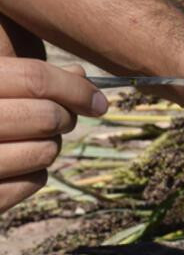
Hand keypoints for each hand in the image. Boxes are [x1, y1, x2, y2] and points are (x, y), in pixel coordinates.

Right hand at [0, 57, 107, 212]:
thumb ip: (21, 76)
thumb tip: (80, 74)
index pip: (33, 78)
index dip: (75, 87)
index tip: (96, 100)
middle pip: (48, 116)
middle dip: (64, 117)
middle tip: (59, 117)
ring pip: (47, 150)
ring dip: (49, 145)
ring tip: (30, 140)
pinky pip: (35, 180)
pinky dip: (35, 172)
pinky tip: (15, 165)